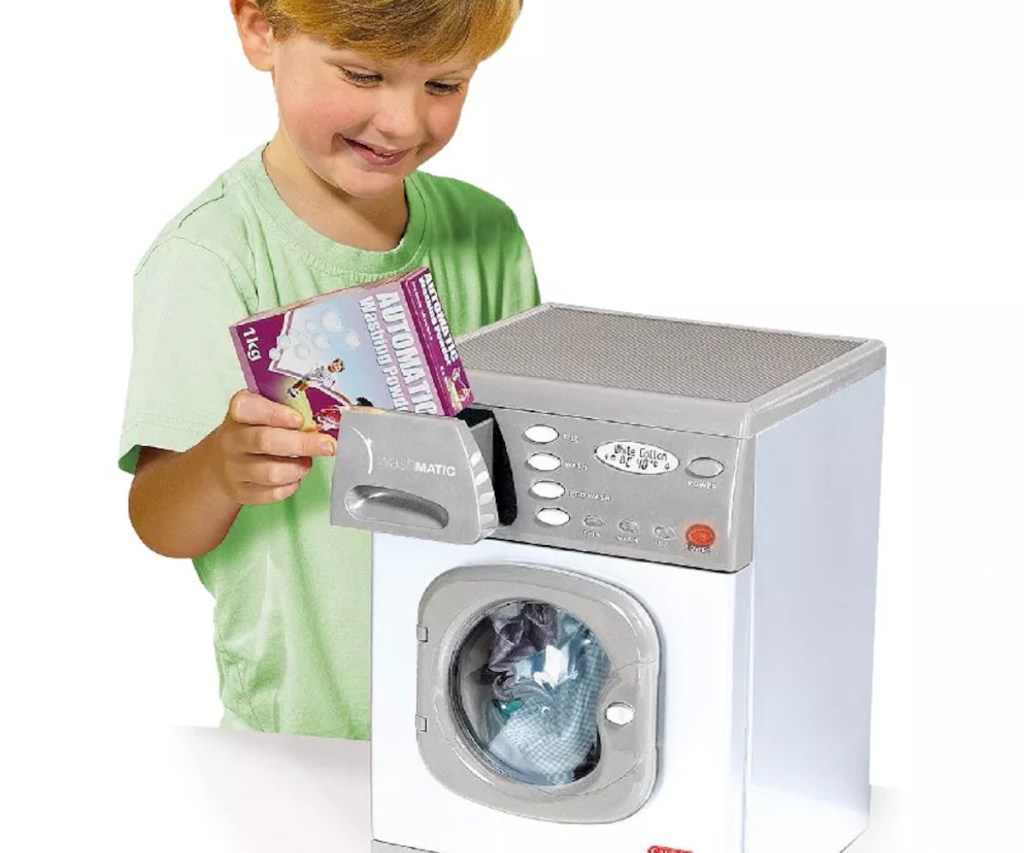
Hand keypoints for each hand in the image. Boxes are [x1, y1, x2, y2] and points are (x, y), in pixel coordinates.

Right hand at [207, 390, 337, 505]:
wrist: (222, 460)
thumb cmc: (253, 430)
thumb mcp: (262, 411)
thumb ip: (288, 409)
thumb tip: (325, 416)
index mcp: (238, 413)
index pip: (248, 408)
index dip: (275, 413)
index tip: (299, 419)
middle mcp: (231, 440)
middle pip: (266, 442)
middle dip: (303, 444)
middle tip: (328, 445)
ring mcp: (234, 468)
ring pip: (271, 473)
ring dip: (298, 468)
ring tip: (307, 463)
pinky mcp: (241, 491)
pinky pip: (272, 493)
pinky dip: (290, 486)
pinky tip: (294, 477)